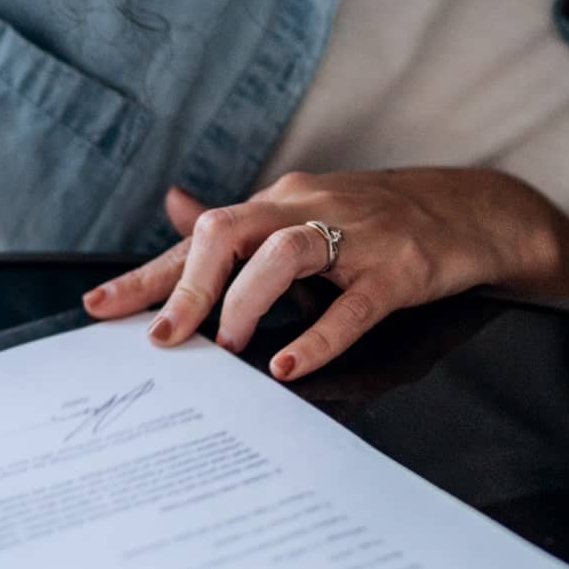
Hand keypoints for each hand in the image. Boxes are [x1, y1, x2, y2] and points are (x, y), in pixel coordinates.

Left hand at [83, 168, 568, 381]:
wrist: (470, 209)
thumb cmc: (378, 219)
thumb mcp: (304, 211)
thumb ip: (240, 220)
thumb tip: (174, 206)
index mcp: (282, 201)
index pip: (202, 235)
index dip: (150, 274)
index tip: (98, 310)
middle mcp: (309, 208)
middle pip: (231, 231)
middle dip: (189, 287)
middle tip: (165, 341)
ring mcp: (357, 236)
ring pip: (285, 254)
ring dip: (246, 303)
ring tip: (228, 350)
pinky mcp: (398, 268)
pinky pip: (353, 303)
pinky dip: (317, 335)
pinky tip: (290, 367)